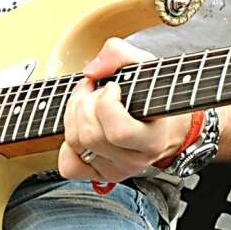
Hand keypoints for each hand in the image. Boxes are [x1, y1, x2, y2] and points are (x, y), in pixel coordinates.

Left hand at [58, 37, 193, 182]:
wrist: (163, 120)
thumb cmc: (154, 93)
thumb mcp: (144, 65)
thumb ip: (119, 54)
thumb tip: (91, 71)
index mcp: (153, 139)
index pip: (120, 132)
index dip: (107, 104)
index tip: (114, 86)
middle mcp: (134, 160)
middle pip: (91, 136)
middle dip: (85, 103)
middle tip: (97, 90)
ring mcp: (115, 170)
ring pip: (77, 145)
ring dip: (74, 114)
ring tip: (88, 101)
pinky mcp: (98, 175)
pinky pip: (69, 166)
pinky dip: (67, 144)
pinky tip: (82, 126)